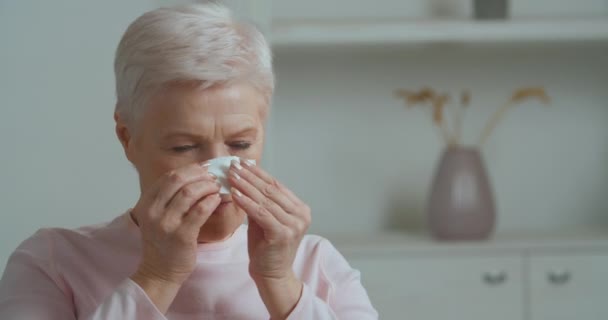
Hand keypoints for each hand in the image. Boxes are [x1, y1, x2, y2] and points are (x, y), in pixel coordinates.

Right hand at [130, 162, 220, 311]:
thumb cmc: (164, 242)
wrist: (160, 272)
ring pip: (190, 192)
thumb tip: (197, 175)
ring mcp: (166, 223)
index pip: (169, 176)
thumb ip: (171, 197)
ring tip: (217, 187)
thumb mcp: (159, 216)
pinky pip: (200, 210)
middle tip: (214, 177)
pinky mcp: (181, 235)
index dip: (190, 169)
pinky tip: (217, 200)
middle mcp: (153, 211)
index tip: (205, 169)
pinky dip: (211, 201)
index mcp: (147, 203)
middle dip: (200, 174)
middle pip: (178, 179)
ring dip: (208, 186)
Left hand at [228, 160, 310, 318]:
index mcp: (300, 209)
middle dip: (250, 176)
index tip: (242, 163)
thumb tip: (244, 177)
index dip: (258, 173)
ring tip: (231, 175)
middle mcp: (301, 215)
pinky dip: (246, 202)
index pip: (276, 185)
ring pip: (265, 200)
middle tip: (233, 165)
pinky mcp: (283, 234)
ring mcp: (294, 225)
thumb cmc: (266, 247)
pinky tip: (234, 193)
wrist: (272, 275)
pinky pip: (261, 213)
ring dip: (245, 186)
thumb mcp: (264, 220)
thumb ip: (260, 201)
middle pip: (271, 190)